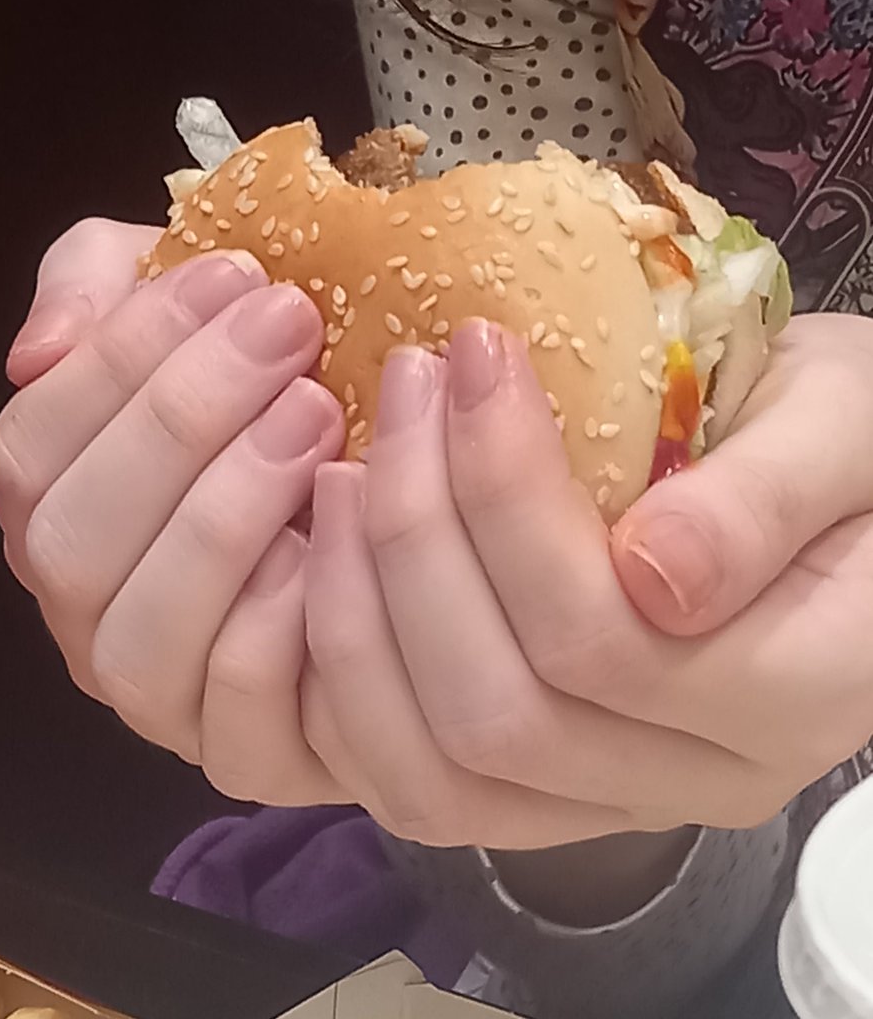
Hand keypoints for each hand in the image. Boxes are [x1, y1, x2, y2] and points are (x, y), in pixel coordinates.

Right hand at [0, 218, 346, 800]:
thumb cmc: (275, 389)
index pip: (35, 446)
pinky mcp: (248, 750)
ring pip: (143, 636)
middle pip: (76, 542)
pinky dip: (282, 618)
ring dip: (228, 513)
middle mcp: (86, 615)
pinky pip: (239, 707)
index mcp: (54, 511)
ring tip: (322, 413)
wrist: (388, 491)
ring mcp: (160, 696)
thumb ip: (96, 290)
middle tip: (294, 332)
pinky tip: (338, 526)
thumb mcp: (186, 311)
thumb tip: (40, 350)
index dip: (126, 355)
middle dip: (183, 420)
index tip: (238, 275)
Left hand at [301, 315, 872, 848]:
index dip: (506, 493)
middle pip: (501, 712)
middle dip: (416, 538)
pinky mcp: (546, 792)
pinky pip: (415, 786)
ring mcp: (613, 800)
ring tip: (341, 473)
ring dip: (358, 622)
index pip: (602, 636)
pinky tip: (331, 567)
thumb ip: (771, 499)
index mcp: (795, 692)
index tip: (472, 352)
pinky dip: (345, 688)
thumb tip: (656, 571)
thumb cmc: (853, 446)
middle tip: (399, 393)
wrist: (849, 504)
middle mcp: (698, 778)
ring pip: (438, 776)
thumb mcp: (851, 424)